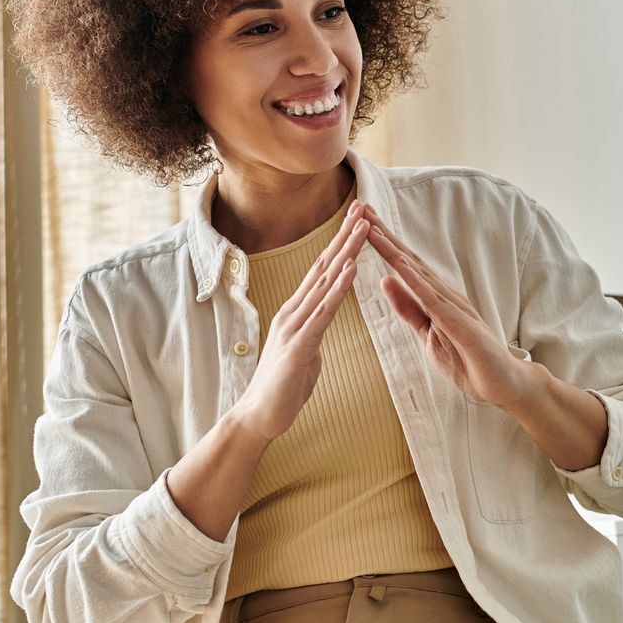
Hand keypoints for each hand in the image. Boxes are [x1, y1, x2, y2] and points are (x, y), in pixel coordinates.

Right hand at [228, 202, 370, 443]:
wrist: (259, 417)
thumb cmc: (283, 386)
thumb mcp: (305, 350)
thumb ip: (314, 330)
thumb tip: (322, 319)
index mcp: (298, 312)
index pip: (323, 270)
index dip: (341, 243)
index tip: (359, 219)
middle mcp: (294, 311)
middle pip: (324, 266)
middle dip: (345, 235)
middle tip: (363, 206)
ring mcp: (294, 327)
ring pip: (325, 283)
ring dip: (346, 253)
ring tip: (364, 227)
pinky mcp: (298, 347)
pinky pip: (323, 314)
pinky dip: (338, 290)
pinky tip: (351, 271)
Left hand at [363, 206, 537, 407]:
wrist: (504, 384)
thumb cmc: (469, 360)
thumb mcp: (428, 334)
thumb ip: (408, 308)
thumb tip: (385, 280)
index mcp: (435, 298)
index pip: (404, 266)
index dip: (382, 244)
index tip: (361, 222)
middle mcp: (445, 295)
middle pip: (408, 260)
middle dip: (384, 235)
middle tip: (361, 209)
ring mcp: (454, 307)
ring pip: (418, 273)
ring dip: (393, 250)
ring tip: (372, 229)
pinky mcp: (461, 324)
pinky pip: (434, 300)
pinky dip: (415, 281)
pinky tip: (399, 266)